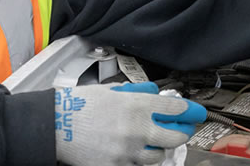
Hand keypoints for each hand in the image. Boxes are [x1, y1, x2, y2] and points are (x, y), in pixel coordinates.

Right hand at [55, 82, 205, 164]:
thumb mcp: (109, 91)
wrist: (53, 125)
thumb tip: (155, 93)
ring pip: (158, 155)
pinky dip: (138, 159)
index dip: (191, 112)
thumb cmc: (77, 106)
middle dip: (182, 132)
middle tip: (181, 129)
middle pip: (175, 136)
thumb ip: (136, 92)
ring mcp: (128, 151)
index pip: (175, 110)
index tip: (197, 114)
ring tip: (149, 141)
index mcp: (135, 106)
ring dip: (157, 148)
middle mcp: (136, 129)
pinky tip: (132, 151)